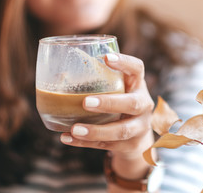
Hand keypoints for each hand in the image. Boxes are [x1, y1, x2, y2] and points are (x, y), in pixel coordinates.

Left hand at [60, 53, 154, 174]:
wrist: (136, 136)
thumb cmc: (118, 104)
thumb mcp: (114, 90)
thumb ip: (95, 81)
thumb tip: (59, 74)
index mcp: (137, 84)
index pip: (137, 68)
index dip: (125, 62)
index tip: (106, 58)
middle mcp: (143, 104)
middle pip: (133, 103)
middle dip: (110, 103)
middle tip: (86, 102)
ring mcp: (140, 127)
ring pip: (121, 130)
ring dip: (97, 130)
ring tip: (75, 129)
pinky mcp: (131, 145)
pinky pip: (108, 145)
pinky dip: (86, 143)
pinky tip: (68, 138)